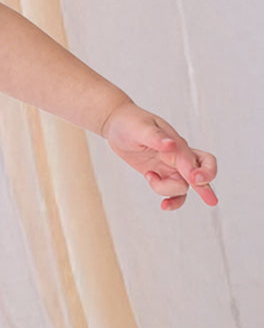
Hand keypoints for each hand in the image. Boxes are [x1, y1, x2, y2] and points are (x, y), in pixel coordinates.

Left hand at [99, 99, 217, 209]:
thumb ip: (156, 137)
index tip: (195, 180)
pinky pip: (174, 191)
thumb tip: (171, 144)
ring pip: (184, 187)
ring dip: (169, 191)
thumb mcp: (140, 128)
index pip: (194, 161)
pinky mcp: (161, 174)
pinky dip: (172, 200)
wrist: (117, 123)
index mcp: (176, 144)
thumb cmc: (130, 122)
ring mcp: (171, 166)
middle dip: (205, 186)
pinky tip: (163, 205)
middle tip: (210, 200)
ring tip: (149, 176)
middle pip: (203, 172)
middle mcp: (178, 156)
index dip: (199, 172)